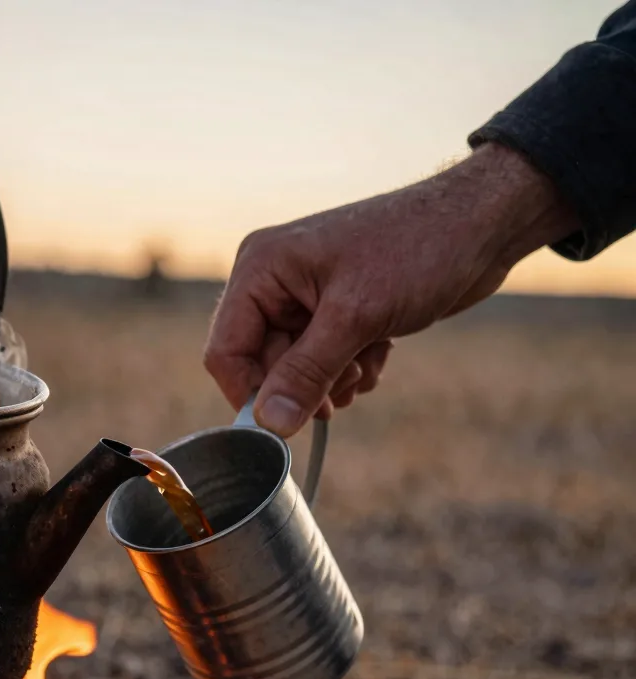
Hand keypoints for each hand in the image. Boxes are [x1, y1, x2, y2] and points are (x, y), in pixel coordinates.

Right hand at [203, 143, 577, 435]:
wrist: (481, 224)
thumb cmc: (418, 249)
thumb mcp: (356, 317)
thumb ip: (306, 373)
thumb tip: (270, 424)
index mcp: (261, 268)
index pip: (226, 350)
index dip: (251, 393)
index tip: (285, 423)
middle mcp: (274, 281)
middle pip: (261, 364)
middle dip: (304, 384)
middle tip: (345, 385)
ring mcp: (304, 296)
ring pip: (294, 369)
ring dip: (332, 379)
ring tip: (368, 359)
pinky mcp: (334, 310)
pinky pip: (323, 361)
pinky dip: (350, 368)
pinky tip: (380, 350)